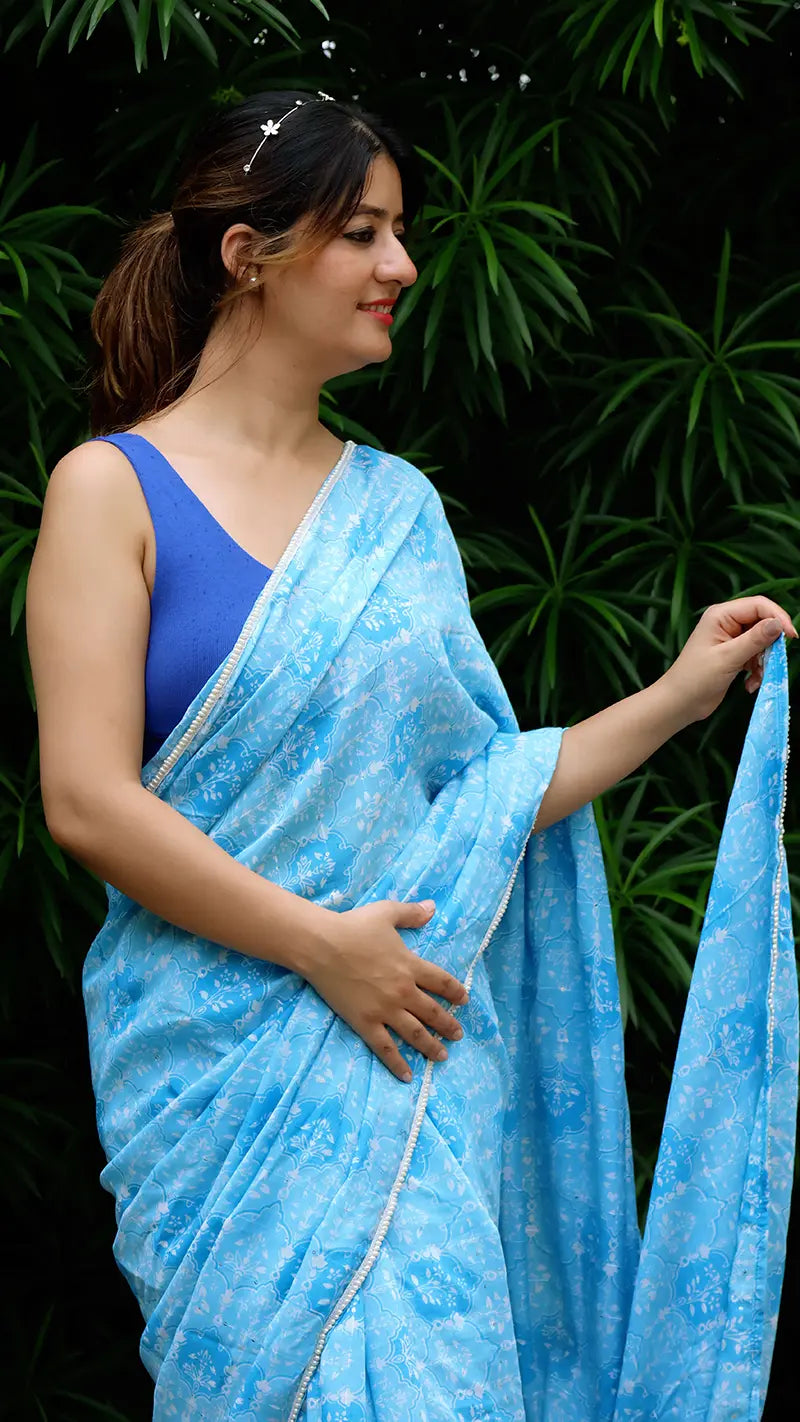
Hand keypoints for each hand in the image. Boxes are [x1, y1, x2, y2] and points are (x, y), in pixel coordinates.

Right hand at [303, 899, 467, 1081]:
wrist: (322, 945)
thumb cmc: (354, 926)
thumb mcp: (386, 912)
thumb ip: (412, 913)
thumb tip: (433, 908)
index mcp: (410, 965)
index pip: (442, 982)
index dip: (456, 992)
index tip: (464, 1000)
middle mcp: (403, 991)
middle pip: (433, 1012)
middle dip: (448, 1025)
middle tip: (458, 1034)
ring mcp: (385, 1009)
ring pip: (415, 1033)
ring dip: (432, 1046)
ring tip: (443, 1056)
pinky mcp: (365, 1023)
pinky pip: (385, 1048)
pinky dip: (398, 1064)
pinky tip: (408, 1076)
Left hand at [661, 596, 795, 726]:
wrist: (680, 703)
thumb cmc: (696, 678)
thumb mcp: (728, 658)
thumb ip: (754, 640)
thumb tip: (778, 624)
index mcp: (720, 615)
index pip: (758, 605)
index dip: (778, 617)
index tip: (791, 637)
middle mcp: (726, 623)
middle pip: (763, 623)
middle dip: (771, 644)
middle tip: (775, 661)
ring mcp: (730, 639)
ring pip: (762, 642)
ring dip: (764, 661)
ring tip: (756, 678)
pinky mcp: (734, 655)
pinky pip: (756, 656)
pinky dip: (758, 670)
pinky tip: (750, 685)